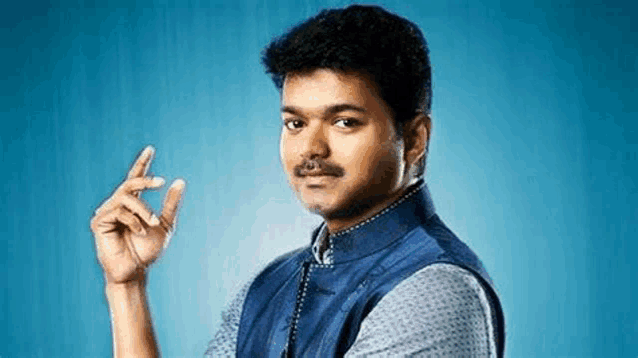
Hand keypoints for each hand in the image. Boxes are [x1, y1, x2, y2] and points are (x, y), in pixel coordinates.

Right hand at [91, 146, 184, 283]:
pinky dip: (133, 220)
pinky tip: (139, 231)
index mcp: (132, 204)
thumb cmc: (147, 251)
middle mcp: (118, 205)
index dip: (142, 163)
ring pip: (126, 197)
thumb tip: (179, 180)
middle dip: (146, 180)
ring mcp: (107, 212)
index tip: (151, 149)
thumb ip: (171, 204)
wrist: (136, 271)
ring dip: (143, 209)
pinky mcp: (98, 222)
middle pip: (130, 183)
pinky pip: (118, 211)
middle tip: (160, 182)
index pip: (136, 178)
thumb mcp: (165, 224)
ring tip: (152, 223)